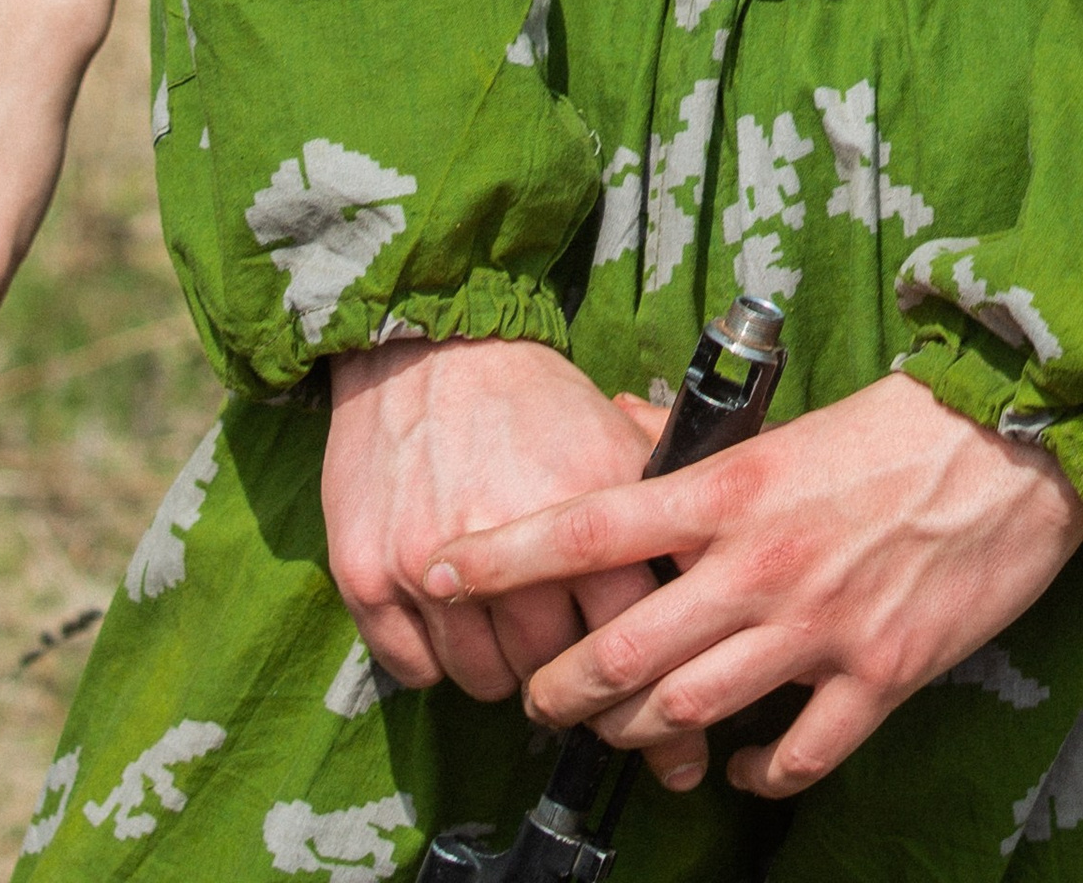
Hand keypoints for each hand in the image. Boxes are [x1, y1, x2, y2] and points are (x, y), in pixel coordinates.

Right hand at [325, 339, 684, 753]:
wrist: (426, 343)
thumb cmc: (532, 397)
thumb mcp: (613, 435)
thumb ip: (664, 508)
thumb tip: (714, 581)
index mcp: (583, 508)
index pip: (631, 638)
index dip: (655, 697)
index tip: (671, 740)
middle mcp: (505, 541)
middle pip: (556, 672)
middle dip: (574, 682)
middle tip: (576, 673)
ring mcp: (428, 562)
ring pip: (485, 681)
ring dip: (503, 671)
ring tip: (510, 633)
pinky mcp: (368, 574)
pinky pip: (416, 669)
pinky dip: (437, 659)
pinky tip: (453, 622)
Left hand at [427, 369, 1082, 797]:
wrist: (1007, 444)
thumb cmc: (894, 426)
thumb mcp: (782, 427)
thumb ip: (701, 452)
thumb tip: (632, 434)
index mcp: (726, 489)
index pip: (587, 523)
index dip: (503, 553)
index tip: (440, 568)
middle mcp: (757, 562)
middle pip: (626, 648)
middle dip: (563, 685)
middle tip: (538, 695)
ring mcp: (818, 626)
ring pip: (695, 710)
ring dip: (648, 734)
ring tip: (630, 733)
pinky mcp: (881, 674)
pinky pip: (798, 752)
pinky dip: (761, 770)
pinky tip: (746, 765)